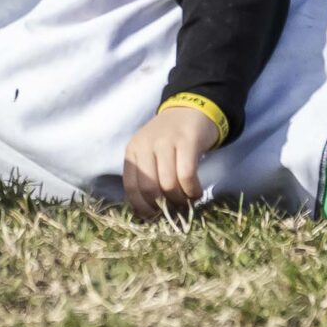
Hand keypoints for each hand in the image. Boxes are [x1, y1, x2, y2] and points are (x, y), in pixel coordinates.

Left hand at [121, 104, 218, 220]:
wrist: (192, 109)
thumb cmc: (170, 139)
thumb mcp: (150, 153)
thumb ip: (146, 176)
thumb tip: (147, 214)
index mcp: (133, 150)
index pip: (131, 186)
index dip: (142, 207)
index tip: (154, 217)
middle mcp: (146, 144)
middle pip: (150, 188)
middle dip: (163, 206)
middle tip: (173, 210)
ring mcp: (167, 141)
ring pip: (169, 184)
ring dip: (179, 200)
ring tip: (186, 201)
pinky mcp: (187, 140)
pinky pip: (186, 175)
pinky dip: (192, 190)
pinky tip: (195, 192)